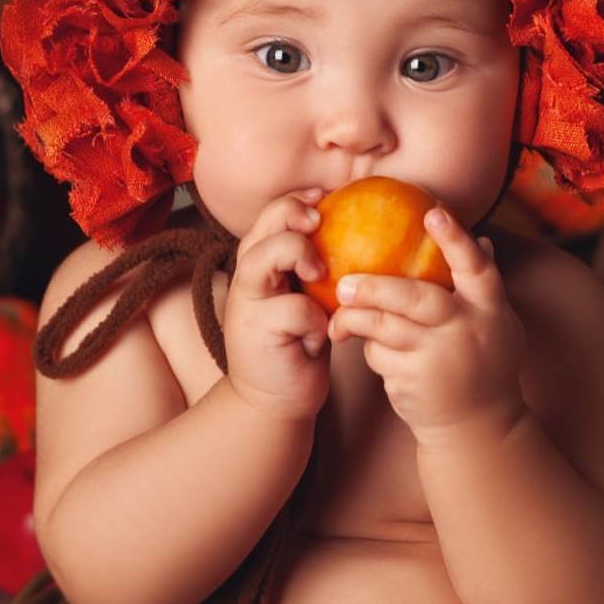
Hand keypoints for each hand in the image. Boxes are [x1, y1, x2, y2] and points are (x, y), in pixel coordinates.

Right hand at [223, 188, 332, 424]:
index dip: (295, 201)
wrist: (275, 402)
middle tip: (320, 221)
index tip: (325, 200)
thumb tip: (357, 234)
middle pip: (262, 227)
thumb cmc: (298, 346)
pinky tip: (316, 341)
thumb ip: (316, 271)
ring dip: (296, 253)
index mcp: (258, 265)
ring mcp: (247, 303)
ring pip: (264, 256)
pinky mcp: (257, 331)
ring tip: (317, 273)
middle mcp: (247, 278)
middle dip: (292, 214)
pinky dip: (315, 322)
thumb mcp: (309, 300)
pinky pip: (295, 309)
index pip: (269, 217)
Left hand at [328, 206, 527, 449]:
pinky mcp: (413, 382)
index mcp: (489, 310)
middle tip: (346, 281)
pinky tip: (368, 346)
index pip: (476, 268)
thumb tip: (481, 239)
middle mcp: (467, 332)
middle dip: (377, 286)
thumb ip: (482, 286)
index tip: (432, 212)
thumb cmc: (483, 362)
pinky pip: (379, 355)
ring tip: (341, 309)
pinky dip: (370, 348)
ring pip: (386, 328)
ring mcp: (439, 359)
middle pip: (417, 298)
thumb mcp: (494, 324)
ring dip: (358, 318)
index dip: (455, 239)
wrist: (478, 427)